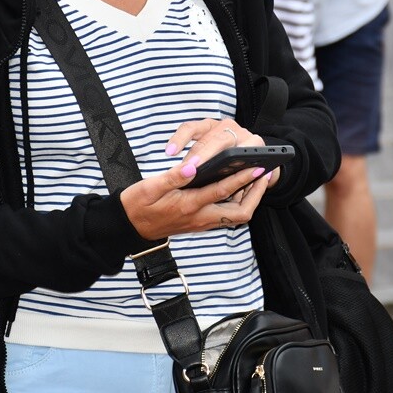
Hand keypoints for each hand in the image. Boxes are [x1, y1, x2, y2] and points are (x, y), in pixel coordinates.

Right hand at [117, 119, 275, 240]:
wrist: (128, 227)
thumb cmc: (137, 205)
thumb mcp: (149, 187)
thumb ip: (172, 177)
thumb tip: (192, 166)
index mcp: (188, 205)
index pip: (222, 191)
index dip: (241, 179)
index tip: (256, 167)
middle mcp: (199, 217)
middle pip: (239, 213)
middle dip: (255, 195)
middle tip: (264, 176)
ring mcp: (201, 222)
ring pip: (235, 216)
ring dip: (249, 199)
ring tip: (257, 179)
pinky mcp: (200, 223)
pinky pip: (226, 216)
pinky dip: (237, 203)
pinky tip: (240, 188)